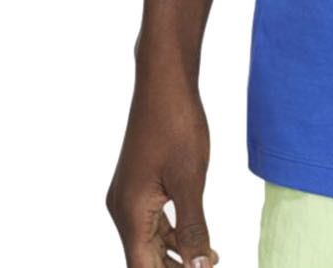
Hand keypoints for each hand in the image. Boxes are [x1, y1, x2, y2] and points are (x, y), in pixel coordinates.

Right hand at [106, 57, 220, 267]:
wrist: (164, 83)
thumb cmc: (177, 125)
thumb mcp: (190, 180)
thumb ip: (194, 228)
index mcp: (130, 213)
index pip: (143, 267)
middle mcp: (122, 209)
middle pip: (144, 258)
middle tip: (210, 266)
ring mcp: (128, 196)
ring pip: (149, 239)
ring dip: (176, 253)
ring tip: (210, 258)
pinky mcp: (138, 184)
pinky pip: (153, 220)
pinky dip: (173, 232)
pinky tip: (195, 238)